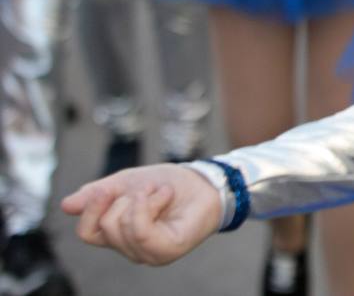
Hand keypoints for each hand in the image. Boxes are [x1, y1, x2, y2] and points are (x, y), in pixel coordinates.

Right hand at [60, 164, 220, 264]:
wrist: (204, 180)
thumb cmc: (168, 184)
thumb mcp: (126, 183)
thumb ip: (98, 194)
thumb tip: (67, 206)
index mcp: (119, 235)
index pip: (87, 233)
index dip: (92, 207)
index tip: (106, 188)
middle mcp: (132, 249)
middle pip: (104, 227)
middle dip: (123, 198)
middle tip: (148, 188)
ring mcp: (149, 253)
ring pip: (121, 228)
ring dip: (140, 199)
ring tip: (159, 192)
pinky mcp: (167, 251)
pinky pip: (141, 231)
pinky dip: (148, 206)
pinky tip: (164, 196)